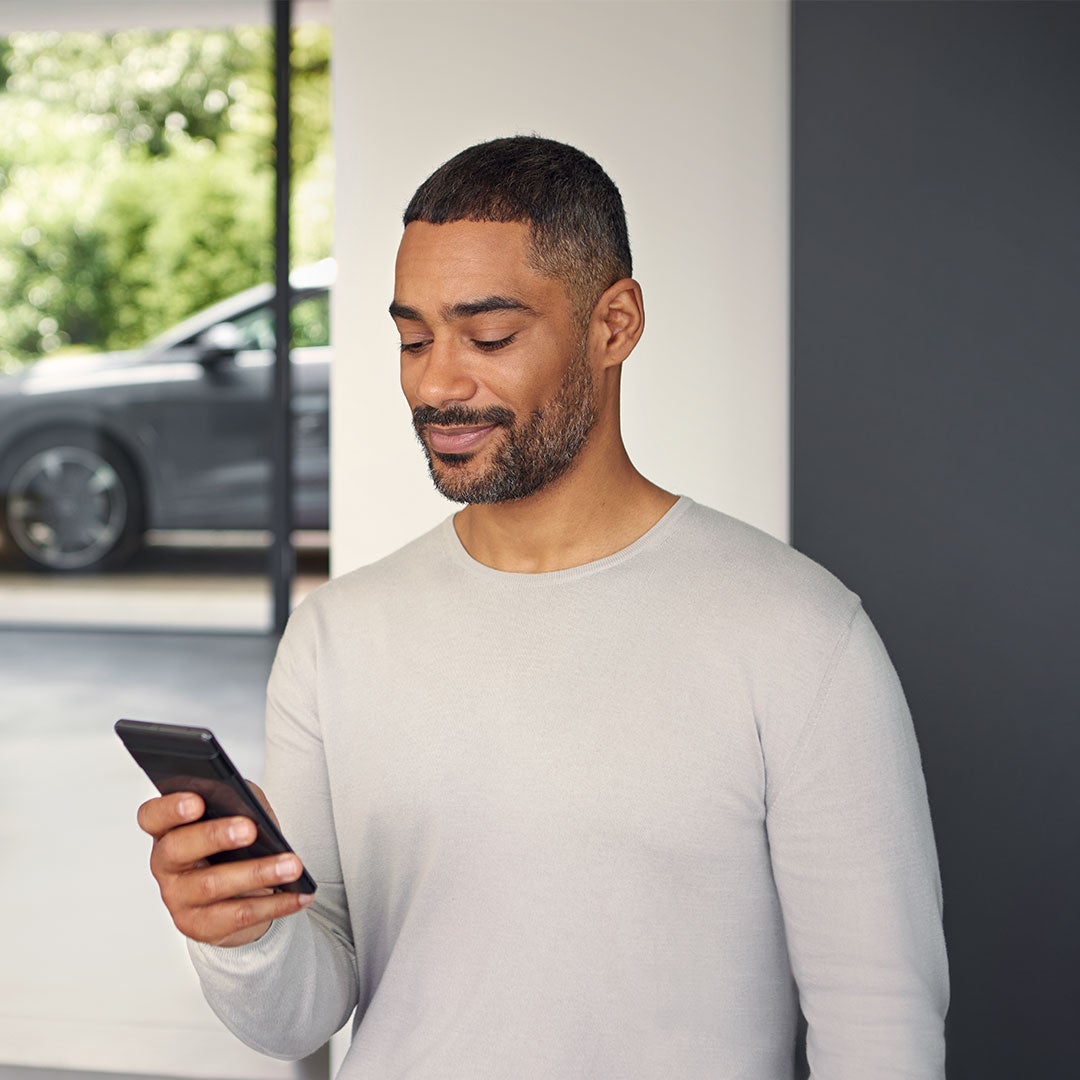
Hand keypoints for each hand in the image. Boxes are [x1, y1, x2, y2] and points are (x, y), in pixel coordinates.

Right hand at [137, 785, 312, 947]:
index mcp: (168, 828)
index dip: (170, 808)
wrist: (238, 894)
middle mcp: (165, 864)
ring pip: (213, 885)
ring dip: (257, 872)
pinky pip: (238, 915)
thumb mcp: (237, 813)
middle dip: (215, 836)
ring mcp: (178, 898)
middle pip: (179, 848)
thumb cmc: (234, 844)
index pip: (153, 815)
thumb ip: (238, 802)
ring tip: (292, 865)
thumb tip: (250, 807)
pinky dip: (274, 904)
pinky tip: (298, 895)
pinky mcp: (199, 926)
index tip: (197, 801)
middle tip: (249, 829)